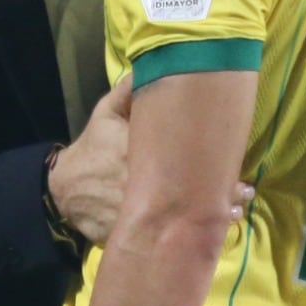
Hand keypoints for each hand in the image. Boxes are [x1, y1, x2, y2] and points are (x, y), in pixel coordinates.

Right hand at [50, 75, 253, 248]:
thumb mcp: (106, 114)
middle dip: (216, 198)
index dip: (211, 172)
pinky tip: (202, 236)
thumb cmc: (92, 147)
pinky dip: (180, 242)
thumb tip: (153, 64)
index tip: (235, 173)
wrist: (62, 188)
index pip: (178, 165)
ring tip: (232, 216)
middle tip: (243, 196)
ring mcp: (126, 215)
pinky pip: (156, 242)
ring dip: (204, 222)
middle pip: (182, 197)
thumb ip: (130, 91)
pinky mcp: (123, 235)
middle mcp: (130, 186)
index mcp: (130, 154)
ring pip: (174, 223)